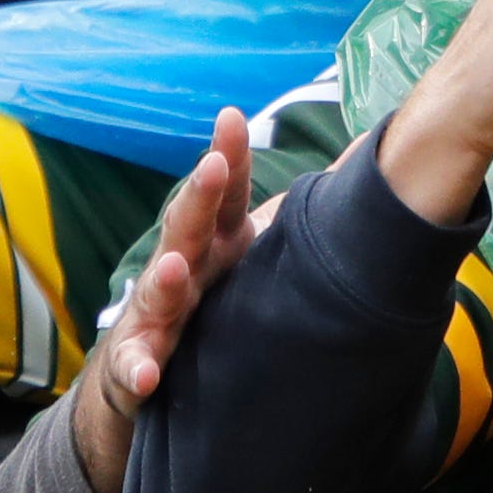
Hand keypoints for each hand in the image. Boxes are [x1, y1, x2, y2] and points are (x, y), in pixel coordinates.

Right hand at [71, 111, 258, 492]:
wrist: (145, 368)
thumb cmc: (210, 299)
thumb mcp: (248, 255)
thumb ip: (293, 218)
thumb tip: (356, 163)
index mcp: (217, 242)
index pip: (225, 194)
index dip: (229, 156)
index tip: (231, 117)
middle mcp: (185, 269)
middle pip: (189, 228)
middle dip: (199, 197)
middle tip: (212, 166)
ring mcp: (156, 314)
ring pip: (161, 293)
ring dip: (168, 280)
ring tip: (178, 268)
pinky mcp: (137, 363)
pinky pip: (136, 368)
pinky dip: (138, 369)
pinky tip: (147, 374)